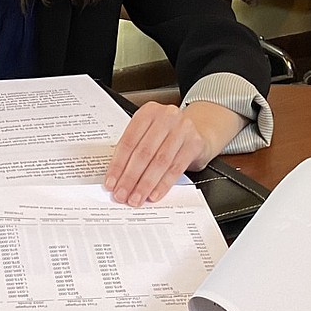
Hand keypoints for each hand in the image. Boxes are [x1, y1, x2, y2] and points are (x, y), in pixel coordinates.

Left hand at [103, 100, 245, 206]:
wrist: (200, 131)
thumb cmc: (168, 134)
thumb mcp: (149, 133)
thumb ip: (134, 150)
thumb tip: (116, 178)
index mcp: (148, 112)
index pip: (129, 141)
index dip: (118, 165)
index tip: (111, 183)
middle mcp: (166, 117)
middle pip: (143, 152)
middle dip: (130, 178)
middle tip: (121, 194)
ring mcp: (183, 129)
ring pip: (159, 162)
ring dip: (145, 184)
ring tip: (136, 198)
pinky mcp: (195, 143)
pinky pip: (176, 168)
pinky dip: (163, 184)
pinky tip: (154, 194)